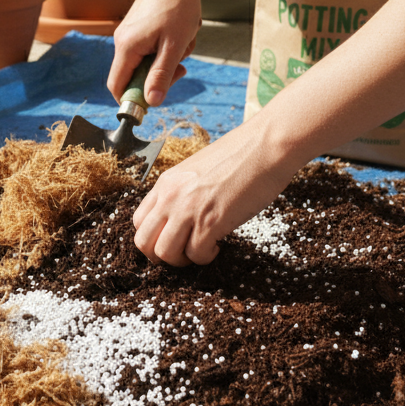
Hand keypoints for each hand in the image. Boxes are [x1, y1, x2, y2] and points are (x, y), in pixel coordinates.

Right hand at [108, 0, 200, 105]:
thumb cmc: (178, 7)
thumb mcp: (174, 47)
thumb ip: (161, 76)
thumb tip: (151, 103)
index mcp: (126, 46)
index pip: (117, 86)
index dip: (132, 101)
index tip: (155, 101)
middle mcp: (122, 40)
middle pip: (133, 76)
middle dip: (158, 77)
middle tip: (180, 69)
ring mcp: (129, 31)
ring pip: (144, 61)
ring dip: (165, 61)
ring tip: (184, 44)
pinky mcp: (138, 25)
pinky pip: (148, 48)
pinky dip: (165, 48)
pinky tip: (180, 35)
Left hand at [133, 121, 295, 265]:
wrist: (266, 146)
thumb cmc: (240, 156)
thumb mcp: (197, 170)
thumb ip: (183, 191)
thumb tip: (180, 216)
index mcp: (166, 183)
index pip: (139, 222)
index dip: (153, 238)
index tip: (172, 239)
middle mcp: (171, 196)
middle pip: (144, 243)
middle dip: (161, 256)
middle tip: (183, 252)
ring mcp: (189, 209)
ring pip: (165, 254)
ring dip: (183, 259)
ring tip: (202, 249)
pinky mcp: (211, 221)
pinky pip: (196, 255)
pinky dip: (207, 256)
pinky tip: (219, 244)